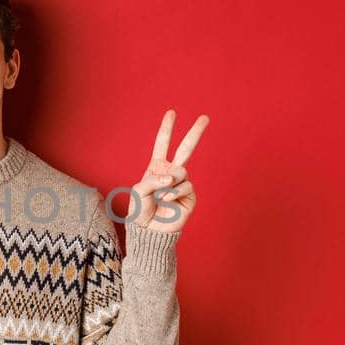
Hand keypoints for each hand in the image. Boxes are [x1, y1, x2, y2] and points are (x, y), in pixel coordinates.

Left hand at [127, 110, 208, 232]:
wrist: (149, 231)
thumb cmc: (141, 210)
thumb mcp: (139, 190)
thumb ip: (153, 178)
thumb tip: (172, 177)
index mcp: (157, 167)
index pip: (162, 144)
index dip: (167, 128)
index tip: (172, 113)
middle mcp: (171, 173)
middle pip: (185, 148)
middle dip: (195, 132)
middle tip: (205, 117)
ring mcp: (182, 184)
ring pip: (181, 171)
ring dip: (169, 182)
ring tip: (160, 195)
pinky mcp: (190, 196)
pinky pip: (184, 186)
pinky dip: (173, 192)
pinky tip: (166, 200)